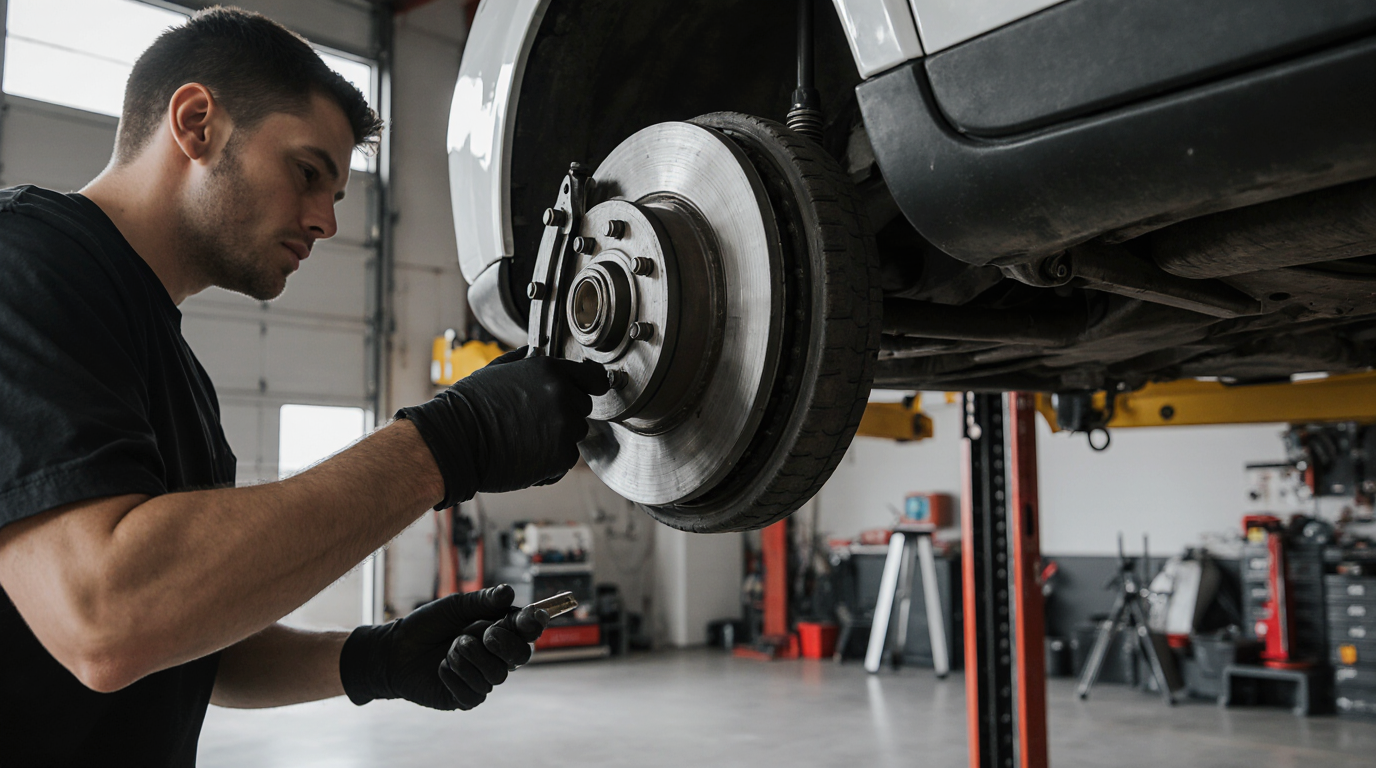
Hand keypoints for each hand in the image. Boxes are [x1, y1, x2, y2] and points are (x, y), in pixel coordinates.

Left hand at [339, 584, 549, 709]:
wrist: (395, 651)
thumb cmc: (426, 625)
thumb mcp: (455, 606)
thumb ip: (483, 600)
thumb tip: (510, 592)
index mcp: (498, 631)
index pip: (527, 631)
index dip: (534, 624)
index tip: (532, 615)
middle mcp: (494, 656)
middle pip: (522, 657)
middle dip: (505, 644)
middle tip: (485, 633)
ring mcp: (482, 679)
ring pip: (497, 676)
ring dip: (471, 658)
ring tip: (450, 648)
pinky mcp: (466, 698)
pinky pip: (474, 692)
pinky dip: (456, 675)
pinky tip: (441, 667)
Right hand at [398, 347, 608, 508]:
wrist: (456, 440)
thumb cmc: (470, 406)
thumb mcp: (496, 369)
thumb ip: (523, 360)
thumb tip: (532, 351)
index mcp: (550, 371)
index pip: (594, 377)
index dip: (590, 385)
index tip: (587, 390)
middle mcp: (563, 396)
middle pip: (583, 407)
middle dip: (565, 412)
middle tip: (533, 419)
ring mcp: (564, 427)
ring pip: (576, 434)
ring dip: (559, 437)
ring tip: (526, 437)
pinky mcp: (561, 457)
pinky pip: (566, 458)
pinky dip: (551, 461)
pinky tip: (526, 454)